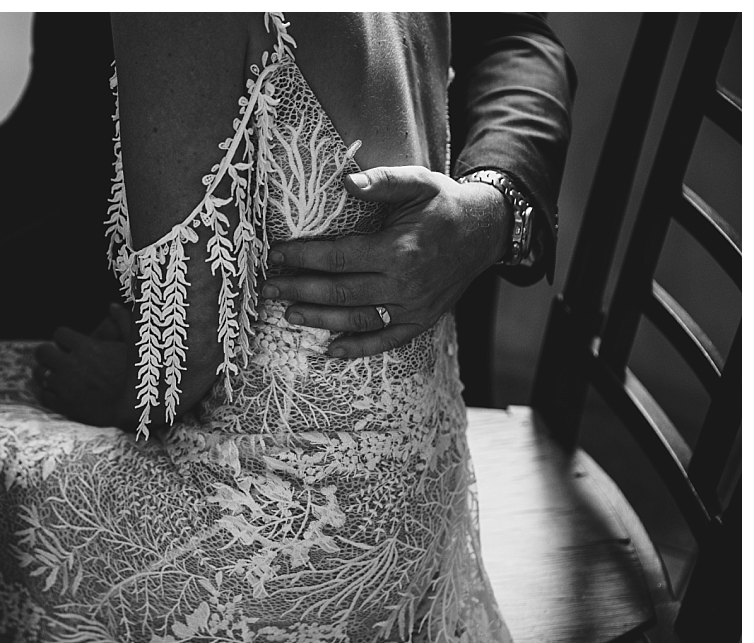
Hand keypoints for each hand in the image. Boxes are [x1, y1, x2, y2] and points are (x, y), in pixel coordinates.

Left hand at [33, 304, 134, 427]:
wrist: (136, 410)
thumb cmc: (138, 376)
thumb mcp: (134, 344)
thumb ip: (123, 321)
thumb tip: (112, 305)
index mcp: (86, 347)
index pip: (59, 333)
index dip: (64, 337)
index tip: (70, 344)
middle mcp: (71, 364)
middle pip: (42, 351)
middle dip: (48, 353)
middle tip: (56, 357)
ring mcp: (65, 386)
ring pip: (38, 373)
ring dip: (45, 372)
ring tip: (55, 375)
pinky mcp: (65, 405)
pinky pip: (44, 395)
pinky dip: (48, 393)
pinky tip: (57, 392)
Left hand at [261, 165, 510, 357]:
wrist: (486, 232)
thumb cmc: (444, 205)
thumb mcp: (418, 182)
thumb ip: (382, 182)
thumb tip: (346, 181)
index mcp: (399, 250)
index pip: (338, 257)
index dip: (303, 257)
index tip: (275, 255)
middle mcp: (404, 284)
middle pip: (341, 291)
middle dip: (300, 290)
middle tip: (268, 289)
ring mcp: (413, 307)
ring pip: (357, 318)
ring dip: (319, 319)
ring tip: (288, 315)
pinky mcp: (420, 321)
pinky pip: (385, 340)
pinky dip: (357, 348)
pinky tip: (330, 351)